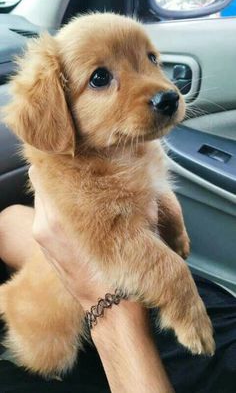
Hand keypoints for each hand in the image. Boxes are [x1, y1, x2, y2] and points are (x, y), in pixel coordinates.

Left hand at [29, 166, 173, 392]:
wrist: (114, 309)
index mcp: (59, 218)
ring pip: (45, 200)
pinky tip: (79, 211)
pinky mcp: (47, 249)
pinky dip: (59, 208)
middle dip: (60, 174)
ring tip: (82, 188)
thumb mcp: (131, 223)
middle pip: (42, 183)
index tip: (75, 154)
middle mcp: (44, 226)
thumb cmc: (124, 270)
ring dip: (60, 191)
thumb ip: (117, 194)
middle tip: (80, 167)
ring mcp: (43, 238)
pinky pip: (48, 217)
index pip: (45, 173)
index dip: (60, 160)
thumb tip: (112, 173)